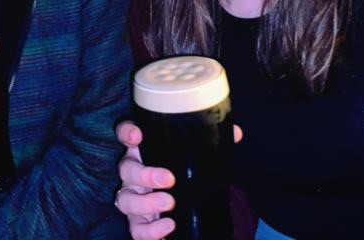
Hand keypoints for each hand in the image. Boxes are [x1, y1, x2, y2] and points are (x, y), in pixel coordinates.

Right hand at [115, 121, 242, 239]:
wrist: (185, 208)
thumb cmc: (185, 175)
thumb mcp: (196, 158)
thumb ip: (211, 144)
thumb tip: (236, 133)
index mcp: (144, 151)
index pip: (126, 135)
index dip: (127, 133)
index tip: (138, 136)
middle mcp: (133, 174)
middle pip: (126, 169)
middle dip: (146, 174)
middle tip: (170, 179)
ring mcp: (133, 199)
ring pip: (126, 200)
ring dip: (146, 203)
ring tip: (170, 204)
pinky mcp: (138, 224)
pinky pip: (136, 230)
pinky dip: (150, 231)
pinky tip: (168, 227)